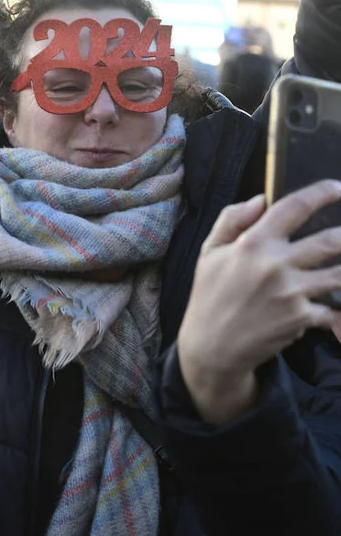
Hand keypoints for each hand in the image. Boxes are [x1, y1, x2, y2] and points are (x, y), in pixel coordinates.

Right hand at [178, 181, 340, 423]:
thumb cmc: (210, 296)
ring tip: (339, 267)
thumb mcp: (209, 252)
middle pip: (330, 241)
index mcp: (252, 243)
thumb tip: (261, 199)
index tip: (337, 188)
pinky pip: (332, 309)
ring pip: (339, 274)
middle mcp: (275, 265)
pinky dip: (334, 309)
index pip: (294, 207)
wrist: (213, 346)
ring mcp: (291, 292)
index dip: (321, 193)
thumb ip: (232, 219)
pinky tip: (331, 307)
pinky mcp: (302, 318)